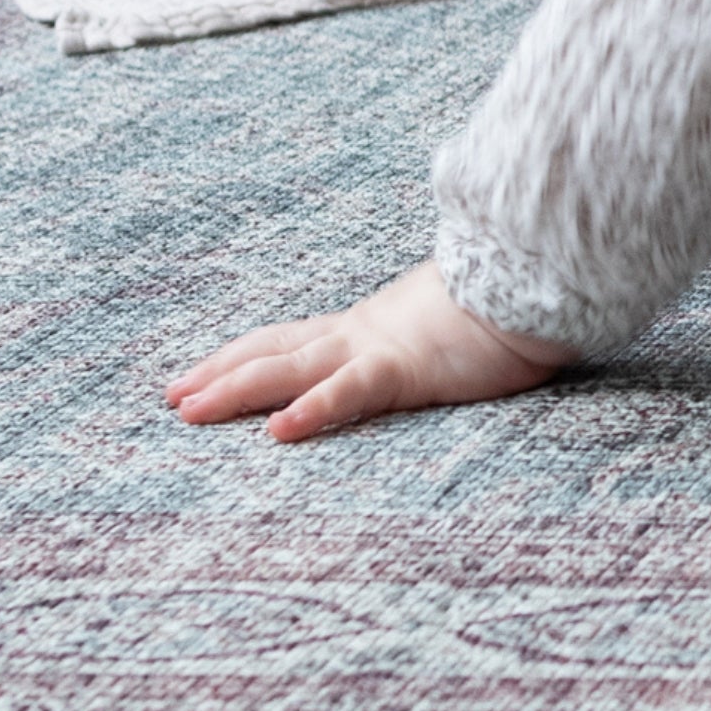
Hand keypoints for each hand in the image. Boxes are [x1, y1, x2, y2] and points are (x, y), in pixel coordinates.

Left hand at [166, 260, 576, 444]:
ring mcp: (378, 348)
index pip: (288, 339)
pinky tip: (277, 431)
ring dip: (234, 390)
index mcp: (369, 325)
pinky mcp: (407, 367)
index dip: (238, 354)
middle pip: (271, 351)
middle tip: (169, 398)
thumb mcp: (454, 322)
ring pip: (289, 369)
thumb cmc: (509, 302)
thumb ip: (430, 333)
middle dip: (217, 374)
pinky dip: (310, 411)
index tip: (194, 372)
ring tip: (189, 411)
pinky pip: (349, 392)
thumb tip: (429, 339)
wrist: (540, 279)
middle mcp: (360, 333)